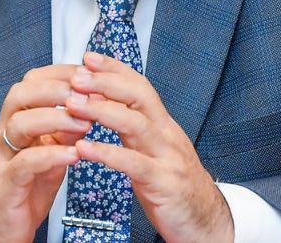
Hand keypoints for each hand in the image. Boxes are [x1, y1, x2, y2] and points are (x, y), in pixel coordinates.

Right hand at [0, 65, 91, 242]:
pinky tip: (73, 154)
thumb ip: (66, 130)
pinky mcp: (6, 184)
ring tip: (84, 123)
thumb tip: (90, 107)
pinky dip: (51, 155)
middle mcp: (5, 134)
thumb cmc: (25, 187)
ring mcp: (2, 158)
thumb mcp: (51, 152)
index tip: (87, 74)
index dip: (59, 74)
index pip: (31, 83)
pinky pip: (25, 163)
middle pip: (19, 95)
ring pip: (19, 125)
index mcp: (16, 121)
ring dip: (55, 118)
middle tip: (84, 93)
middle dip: (54, 88)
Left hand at [64, 51, 233, 242]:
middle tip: (78, 76)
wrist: (206, 222)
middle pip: (139, 96)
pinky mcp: (164, 183)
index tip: (89, 58)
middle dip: (107, 82)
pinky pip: (134, 164)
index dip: (115, 69)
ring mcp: (168, 157)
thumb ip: (131, 128)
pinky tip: (84, 149)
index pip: (140, 85)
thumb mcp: (152, 150)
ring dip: (102, 110)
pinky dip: (108, 153)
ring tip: (74, 105)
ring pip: (136, 123)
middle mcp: (167, 134)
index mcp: (162, 125)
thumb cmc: (173, 186)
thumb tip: (101, 103)